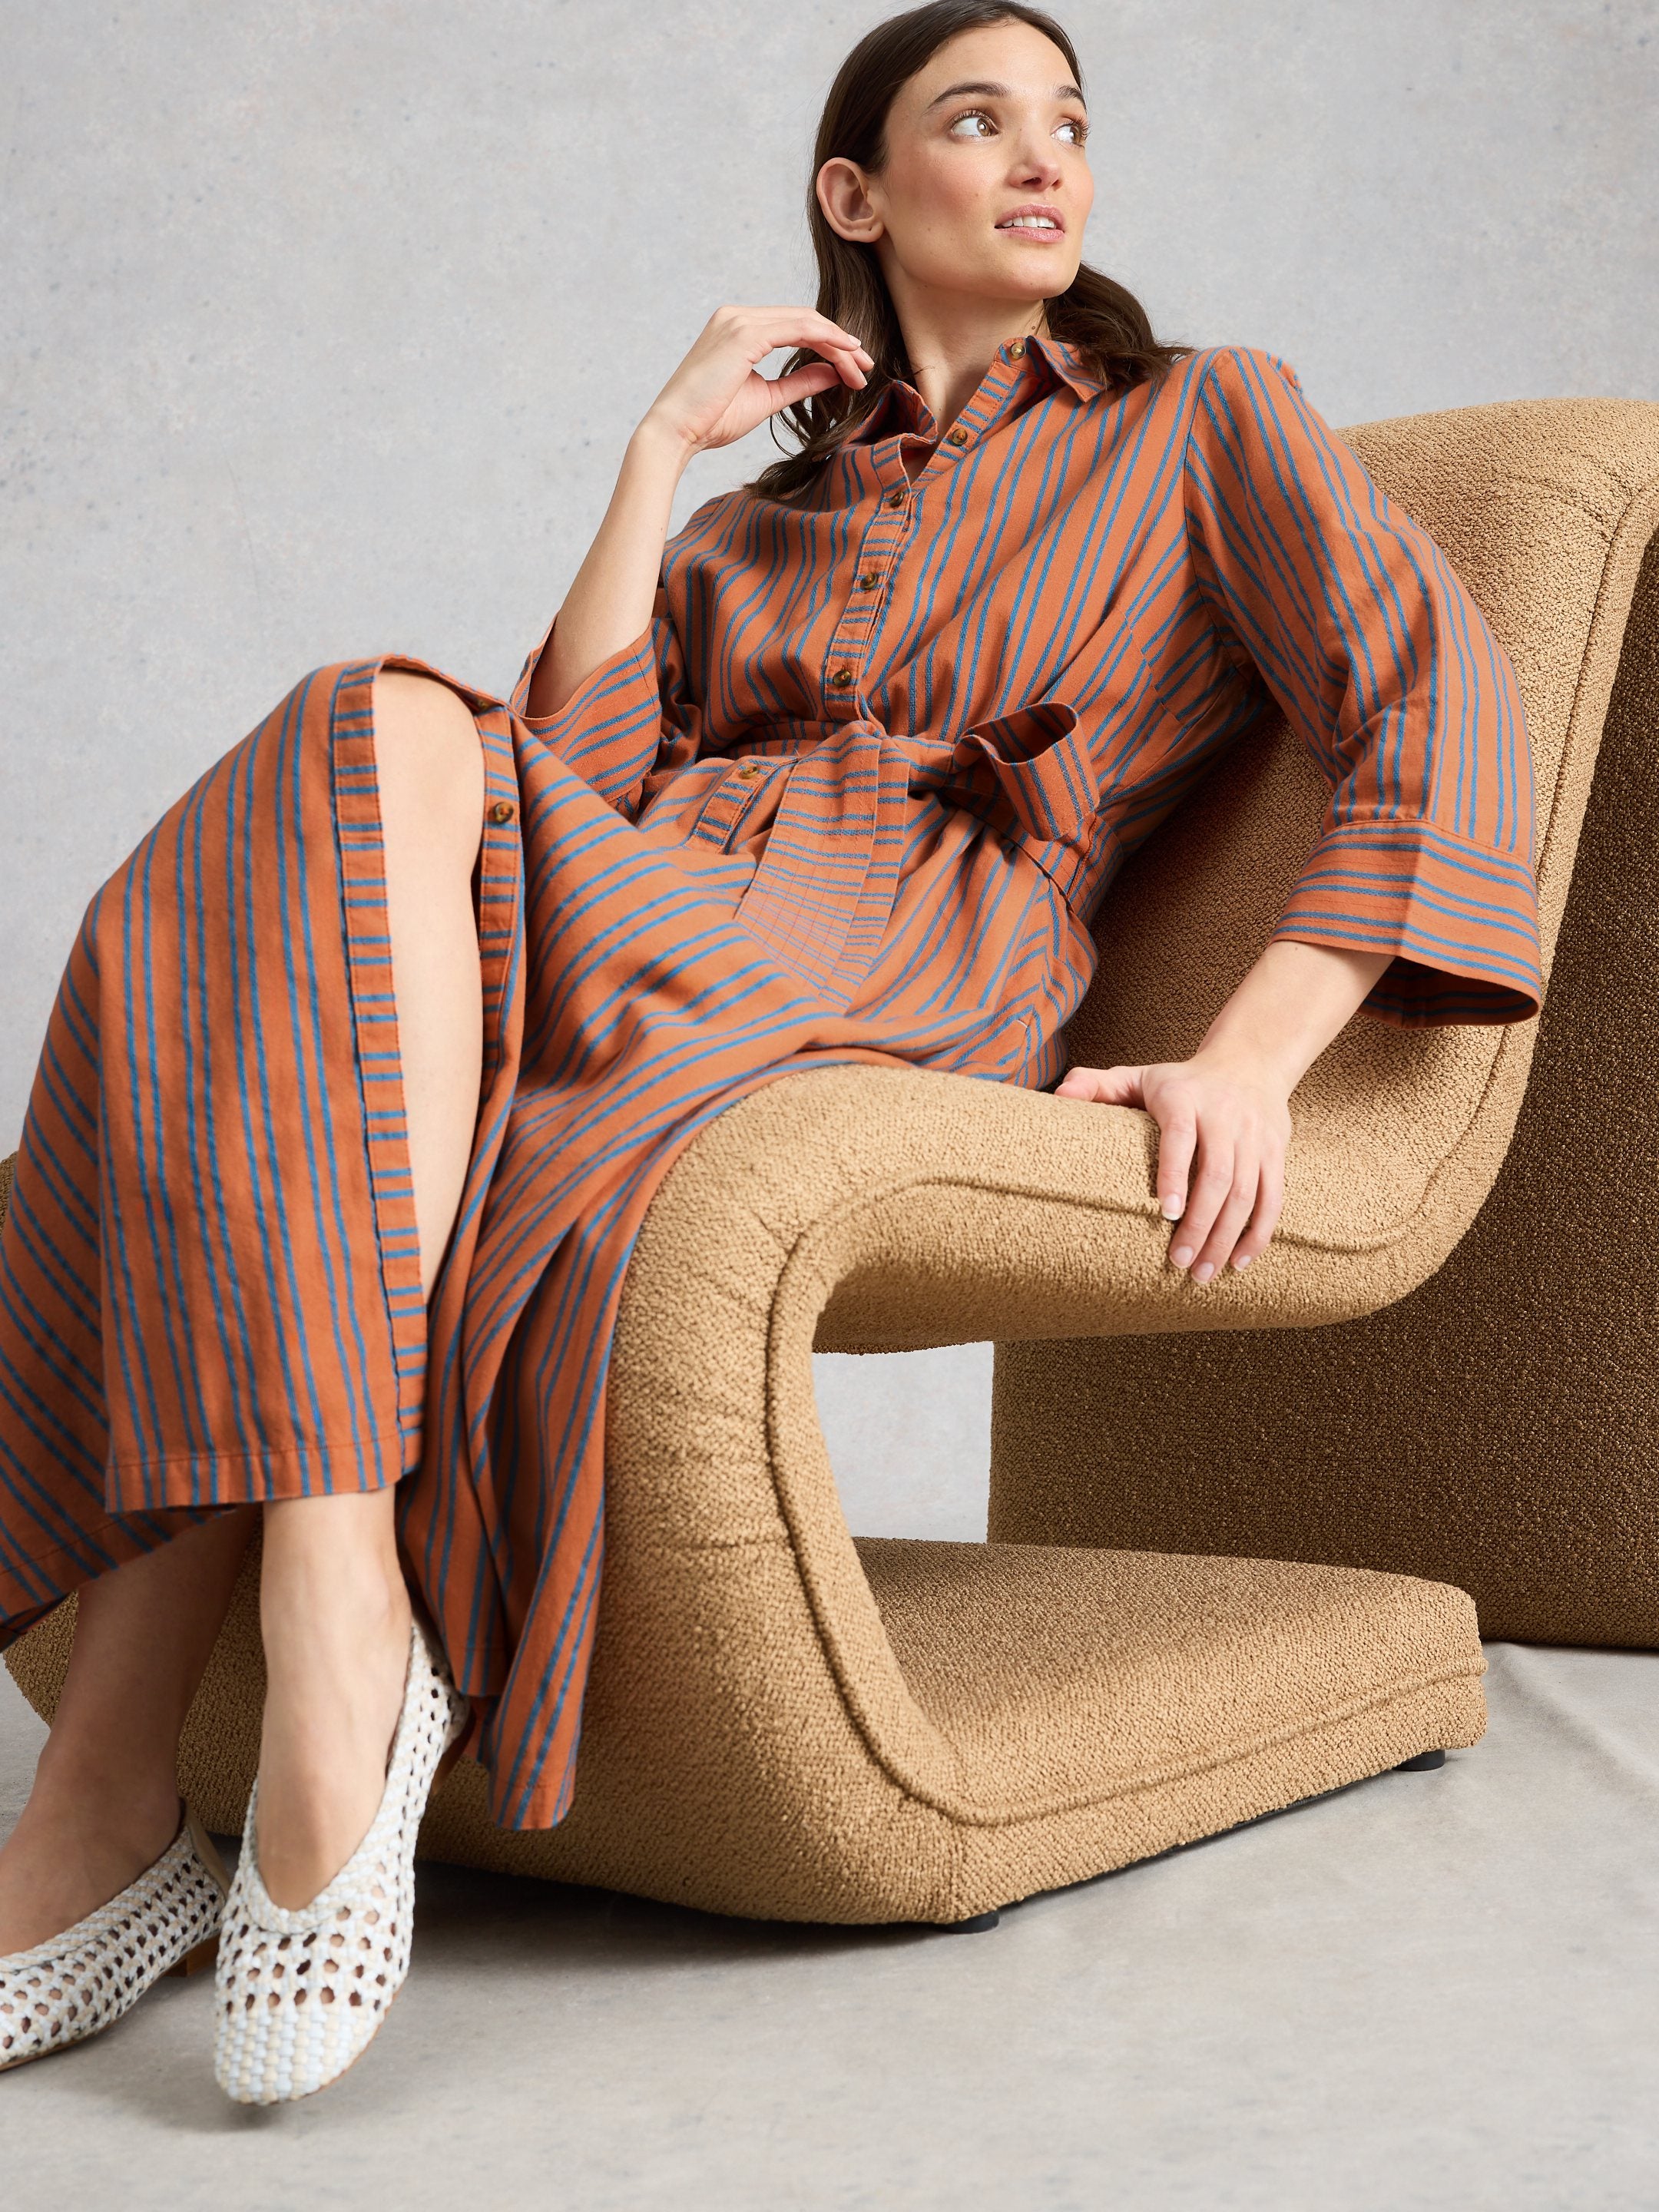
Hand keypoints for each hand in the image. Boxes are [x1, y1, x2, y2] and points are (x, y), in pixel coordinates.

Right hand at [641, 305, 873, 457]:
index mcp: (738, 327)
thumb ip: (799, 382)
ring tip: (862, 367)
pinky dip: (825, 340)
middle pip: (805, 319)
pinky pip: (797, 329)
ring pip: (805, 321)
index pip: (795, 326)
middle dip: (841, 342)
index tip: (855, 368)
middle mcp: (737, 315)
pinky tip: (846, 355)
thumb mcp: (767, 397)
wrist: (676, 431)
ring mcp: (739, 320)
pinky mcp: (743, 333)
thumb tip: (833, 374)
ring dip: (839, 343)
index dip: (829, 344)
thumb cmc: (712, 419)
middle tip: (867, 366)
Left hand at [1055, 1050, 1291, 1282]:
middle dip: (1200, 1224)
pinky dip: (1259, 1232)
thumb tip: (1060, 1096)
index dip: (1174, 1174)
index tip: (1166, 1214)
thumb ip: (1097, 1085)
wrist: (1249, 1062)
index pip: (1180, 1138)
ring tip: (1203, 1273)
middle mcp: (1224, 1116)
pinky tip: (1239, 1261)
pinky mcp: (1275, 1152)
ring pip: (1247, 1192)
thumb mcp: (1139, 1076)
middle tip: (1179, 1263)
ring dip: (1226, 1237)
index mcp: (1184, 1099)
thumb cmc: (1181, 1081)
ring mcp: (1254, 1136)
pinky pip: (1273, 1196)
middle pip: (1217, 1175)